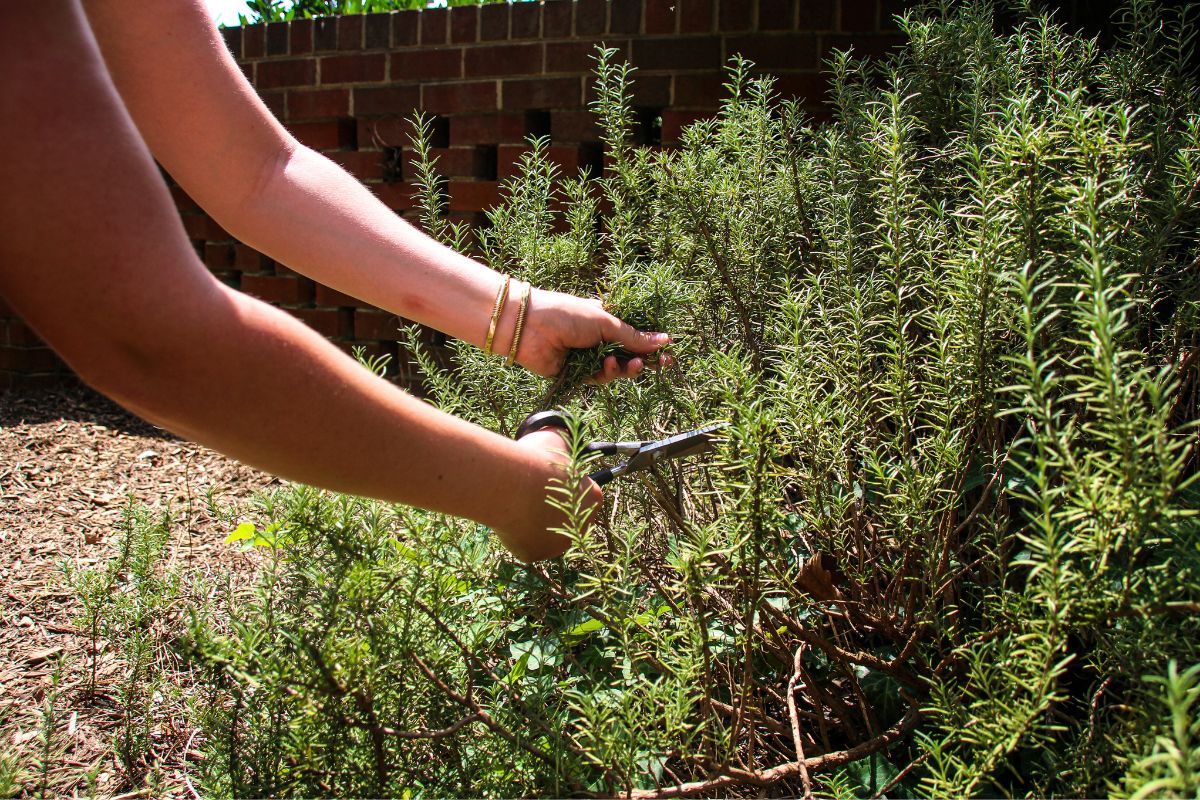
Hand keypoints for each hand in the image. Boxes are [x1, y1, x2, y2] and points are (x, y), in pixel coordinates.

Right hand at [494, 426, 602, 561]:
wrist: (512, 485)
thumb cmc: (537, 460)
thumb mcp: (556, 440)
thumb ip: (563, 443)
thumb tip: (561, 435)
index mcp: (593, 497)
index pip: (584, 494)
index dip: (565, 485)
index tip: (548, 479)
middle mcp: (582, 525)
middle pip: (566, 517)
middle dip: (550, 508)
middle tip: (530, 493)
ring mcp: (558, 544)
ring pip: (544, 533)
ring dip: (533, 522)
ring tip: (516, 504)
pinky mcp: (535, 554)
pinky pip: (525, 544)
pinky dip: (515, 533)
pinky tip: (507, 518)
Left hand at [513, 288, 671, 381]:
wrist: (529, 326)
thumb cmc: (566, 314)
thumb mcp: (605, 322)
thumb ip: (632, 336)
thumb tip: (662, 341)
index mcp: (604, 321)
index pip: (633, 336)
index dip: (650, 345)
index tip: (668, 351)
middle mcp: (596, 340)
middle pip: (627, 355)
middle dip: (644, 360)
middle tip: (662, 364)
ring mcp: (586, 358)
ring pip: (615, 370)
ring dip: (627, 368)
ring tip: (634, 364)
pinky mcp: (575, 374)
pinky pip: (598, 378)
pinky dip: (607, 374)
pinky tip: (610, 365)